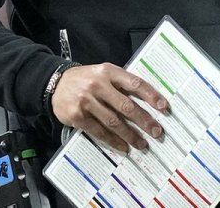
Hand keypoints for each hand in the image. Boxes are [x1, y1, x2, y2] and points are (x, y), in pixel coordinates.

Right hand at [52, 62, 168, 152]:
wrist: (55, 84)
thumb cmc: (87, 79)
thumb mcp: (104, 73)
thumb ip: (122, 83)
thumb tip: (148, 99)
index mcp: (109, 72)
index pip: (135, 83)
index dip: (151, 95)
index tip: (164, 107)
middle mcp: (98, 85)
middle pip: (126, 105)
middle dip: (144, 120)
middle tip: (157, 132)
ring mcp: (87, 101)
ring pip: (113, 121)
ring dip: (130, 135)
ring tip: (142, 144)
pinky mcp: (78, 116)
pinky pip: (99, 131)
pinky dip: (113, 141)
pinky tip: (123, 147)